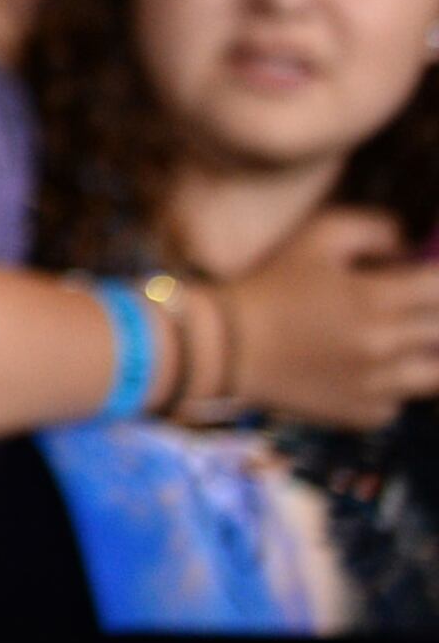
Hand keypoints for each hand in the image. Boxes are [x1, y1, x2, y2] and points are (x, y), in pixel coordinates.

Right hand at [207, 209, 438, 430]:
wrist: (225, 346)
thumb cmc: (268, 286)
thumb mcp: (314, 238)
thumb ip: (371, 229)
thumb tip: (407, 243)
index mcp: (376, 299)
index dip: (437, 277)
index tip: (426, 276)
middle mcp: (386, 346)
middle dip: (433, 314)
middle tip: (413, 306)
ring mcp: (378, 385)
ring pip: (438, 374)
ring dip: (428, 354)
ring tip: (403, 341)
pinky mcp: (363, 413)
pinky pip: (400, 402)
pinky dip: (393, 388)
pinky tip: (368, 371)